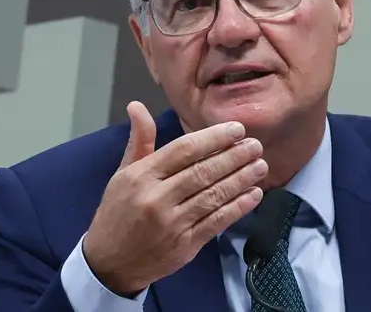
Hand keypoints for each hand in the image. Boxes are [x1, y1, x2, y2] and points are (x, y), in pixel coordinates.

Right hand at [83, 101, 267, 294]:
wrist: (109, 263)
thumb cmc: (118, 212)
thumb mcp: (123, 174)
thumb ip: (139, 140)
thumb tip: (138, 106)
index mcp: (141, 176)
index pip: (184, 150)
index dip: (213, 138)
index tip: (237, 129)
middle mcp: (157, 198)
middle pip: (203, 172)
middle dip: (234, 157)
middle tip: (256, 146)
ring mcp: (172, 223)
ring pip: (214, 195)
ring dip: (242, 179)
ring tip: (261, 166)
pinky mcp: (186, 245)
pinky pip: (217, 221)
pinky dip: (238, 207)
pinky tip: (254, 194)